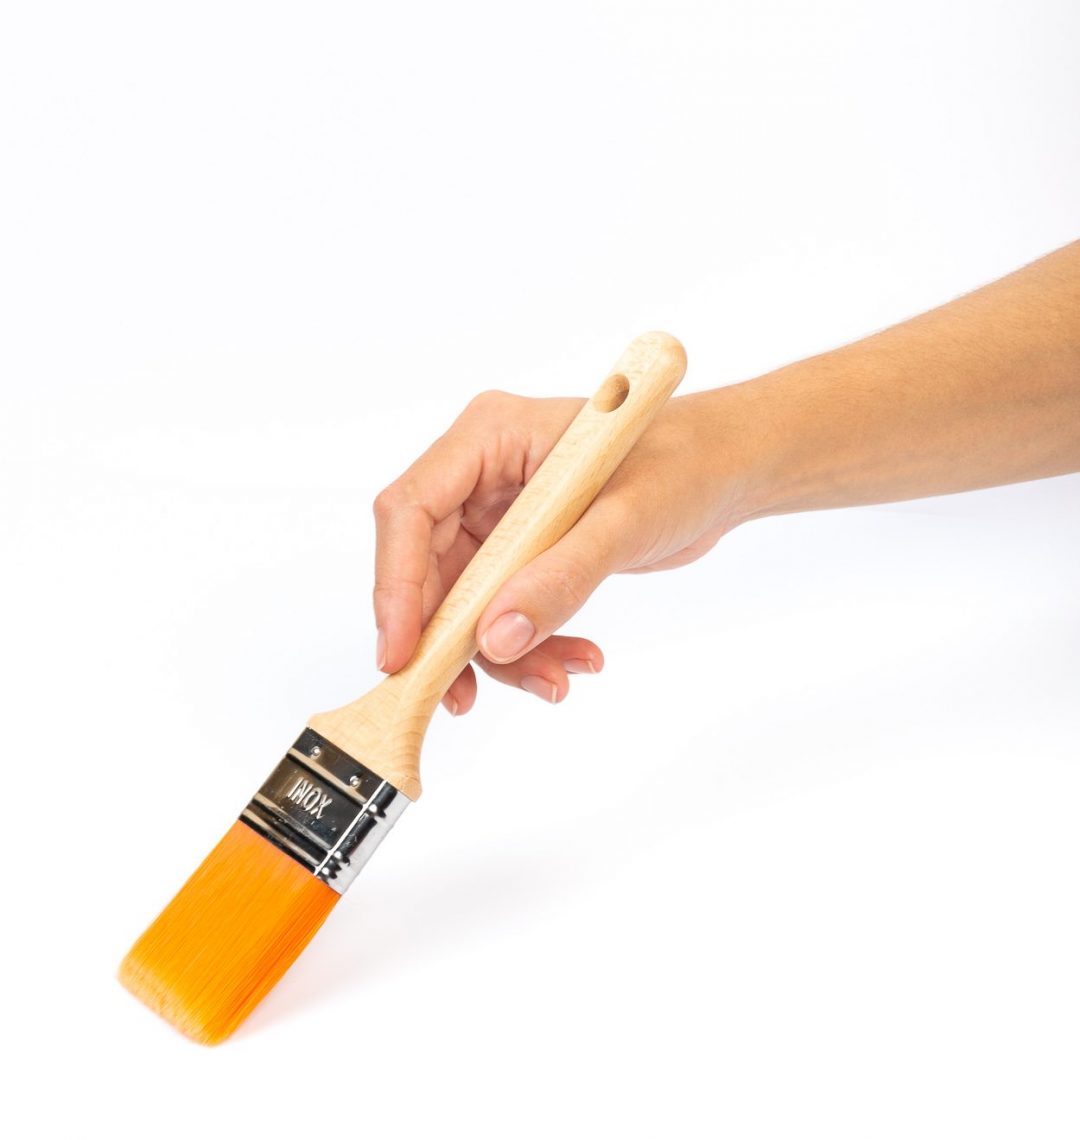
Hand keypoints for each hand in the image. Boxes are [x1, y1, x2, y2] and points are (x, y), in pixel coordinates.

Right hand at [372, 388, 742, 713]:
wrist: (724, 471)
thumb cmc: (683, 465)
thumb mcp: (623, 521)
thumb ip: (559, 578)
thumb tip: (494, 640)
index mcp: (489, 436)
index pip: (409, 509)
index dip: (395, 584)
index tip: (402, 654)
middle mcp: (480, 474)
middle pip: (424, 565)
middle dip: (446, 636)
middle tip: (461, 697)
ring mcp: (497, 515)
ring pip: (462, 601)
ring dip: (498, 653)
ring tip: (556, 680)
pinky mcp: (519, 551)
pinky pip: (499, 611)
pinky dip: (527, 646)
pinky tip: (573, 660)